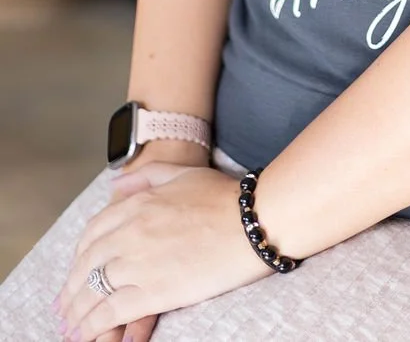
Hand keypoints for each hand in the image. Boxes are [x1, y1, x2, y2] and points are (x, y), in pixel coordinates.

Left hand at [55, 162, 269, 341]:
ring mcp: (139, 262)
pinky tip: (87, 336)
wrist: (254, 221)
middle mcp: (131, 232)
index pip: (93, 234)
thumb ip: (147, 176)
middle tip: (65, 307)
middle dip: (71, 290)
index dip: (80, 257)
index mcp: (137, 204)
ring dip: (77, 313)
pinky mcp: (153, 292)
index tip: (77, 272)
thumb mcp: (183, 174)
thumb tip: (116, 184)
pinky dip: (93, 326)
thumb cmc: (224, 196)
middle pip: (87, 265)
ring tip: (71, 329)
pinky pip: (110, 312)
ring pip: (93, 291)